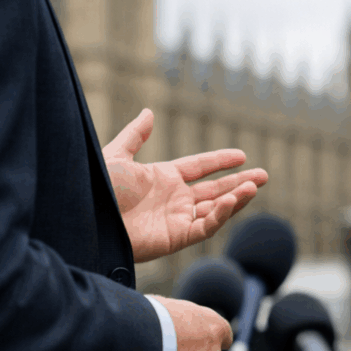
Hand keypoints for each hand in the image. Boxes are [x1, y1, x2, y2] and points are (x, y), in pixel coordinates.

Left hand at [102, 109, 268, 262]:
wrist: (87, 219)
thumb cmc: (98, 189)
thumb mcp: (116, 155)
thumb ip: (135, 135)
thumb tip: (149, 112)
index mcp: (162, 179)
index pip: (199, 168)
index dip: (220, 161)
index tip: (241, 156)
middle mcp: (174, 199)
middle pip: (215, 189)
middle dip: (240, 182)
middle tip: (264, 175)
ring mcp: (177, 219)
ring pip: (216, 208)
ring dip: (237, 197)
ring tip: (255, 185)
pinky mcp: (177, 238)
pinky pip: (206, 226)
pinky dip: (222, 213)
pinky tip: (234, 199)